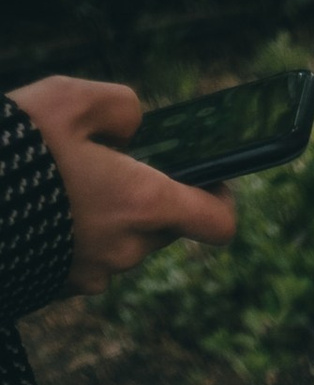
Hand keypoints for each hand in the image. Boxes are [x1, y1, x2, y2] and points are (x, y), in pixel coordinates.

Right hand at [10, 77, 236, 295]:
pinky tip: (43, 205)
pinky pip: (87, 257)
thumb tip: (135, 126)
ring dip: (108, 213)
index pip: (217, 223)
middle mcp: (129, 248)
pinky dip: (76, 232)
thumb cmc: (16, 147)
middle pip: (164, 225)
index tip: (212, 180)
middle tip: (110, 161)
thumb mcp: (67, 99)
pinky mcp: (65, 286)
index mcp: (144, 204)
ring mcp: (97, 273)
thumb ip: (118, 106)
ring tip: (63, 179)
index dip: (221, 201)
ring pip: (124, 241)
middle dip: (148, 194)